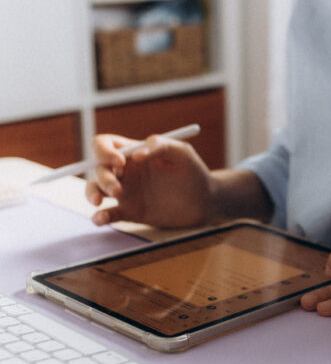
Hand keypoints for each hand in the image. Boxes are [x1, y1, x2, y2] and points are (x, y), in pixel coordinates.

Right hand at [85, 132, 217, 227]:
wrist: (205, 202)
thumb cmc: (194, 172)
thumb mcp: (182, 152)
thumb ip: (160, 145)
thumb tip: (137, 154)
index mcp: (133, 152)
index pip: (104, 145)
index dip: (104, 151)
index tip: (120, 162)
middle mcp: (125, 171)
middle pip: (98, 168)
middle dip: (103, 178)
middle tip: (119, 189)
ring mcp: (126, 192)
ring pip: (95, 189)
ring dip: (92, 193)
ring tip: (100, 202)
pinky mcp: (130, 212)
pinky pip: (109, 214)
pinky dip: (100, 217)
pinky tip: (102, 219)